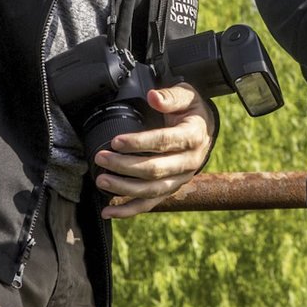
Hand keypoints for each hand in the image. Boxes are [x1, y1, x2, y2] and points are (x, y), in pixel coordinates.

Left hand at [93, 82, 214, 219]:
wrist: (204, 130)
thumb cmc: (191, 111)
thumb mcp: (186, 95)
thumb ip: (170, 96)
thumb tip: (153, 96)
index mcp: (193, 136)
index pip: (164, 142)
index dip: (139, 143)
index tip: (116, 141)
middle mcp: (190, 161)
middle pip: (155, 169)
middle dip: (125, 166)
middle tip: (102, 158)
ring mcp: (181, 179)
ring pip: (151, 190)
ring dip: (124, 188)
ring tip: (102, 180)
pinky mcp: (171, 189)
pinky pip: (150, 203)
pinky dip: (128, 210)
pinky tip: (109, 211)